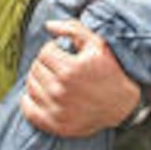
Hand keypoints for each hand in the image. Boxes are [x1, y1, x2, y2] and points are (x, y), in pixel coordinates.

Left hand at [20, 20, 140, 136]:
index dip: (54, 49)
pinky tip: (42, 94)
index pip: (45, 52)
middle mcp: (61, 89)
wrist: (122, 105)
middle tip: (59, 66)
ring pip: (30, 86)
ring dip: (38, 79)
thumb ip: (74, 29)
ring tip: (53, 78)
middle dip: (46, 63)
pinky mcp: (55, 124)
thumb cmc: (111, 72)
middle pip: (36, 68)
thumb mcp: (99, 44)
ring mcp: (57, 109)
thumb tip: (49, 25)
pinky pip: (28, 109)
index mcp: (71, 68)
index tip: (63, 54)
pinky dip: (29, 100)